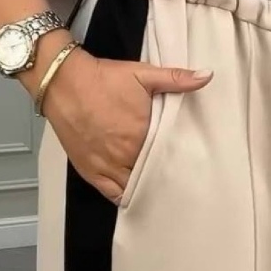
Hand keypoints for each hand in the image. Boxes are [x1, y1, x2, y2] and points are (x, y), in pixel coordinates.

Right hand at [40, 47, 212, 203]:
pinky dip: (125, 197)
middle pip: (153, 174)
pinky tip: (135, 195)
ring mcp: (106, 165)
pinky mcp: (90, 170)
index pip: (169, 156)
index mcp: (142, 134)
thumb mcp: (142, 74)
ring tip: (160, 188)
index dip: (180, 159)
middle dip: (165, 175)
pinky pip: (111, 194)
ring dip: (146, 187)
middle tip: (180, 178)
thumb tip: (207, 76)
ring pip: (134, 188)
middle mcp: (125, 155)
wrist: (63, 82)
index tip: (190, 162)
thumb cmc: (103, 78)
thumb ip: (176, 79)